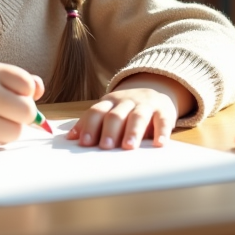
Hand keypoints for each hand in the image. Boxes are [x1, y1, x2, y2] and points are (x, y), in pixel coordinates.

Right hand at [0, 62, 44, 148]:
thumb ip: (18, 80)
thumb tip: (40, 90)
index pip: (28, 85)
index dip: (26, 92)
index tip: (14, 92)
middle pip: (28, 111)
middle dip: (23, 113)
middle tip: (8, 110)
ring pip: (17, 131)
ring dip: (10, 128)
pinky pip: (0, 143)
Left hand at [66, 74, 194, 149]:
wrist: (157, 87)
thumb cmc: (127, 107)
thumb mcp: (109, 110)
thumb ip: (91, 122)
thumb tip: (70, 137)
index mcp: (110, 102)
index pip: (97, 112)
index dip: (90, 126)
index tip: (84, 142)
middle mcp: (127, 102)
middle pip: (116, 115)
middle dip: (109, 131)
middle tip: (105, 146)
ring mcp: (146, 105)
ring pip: (138, 116)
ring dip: (132, 132)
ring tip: (128, 147)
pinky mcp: (164, 111)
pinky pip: (163, 120)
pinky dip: (162, 132)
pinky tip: (159, 144)